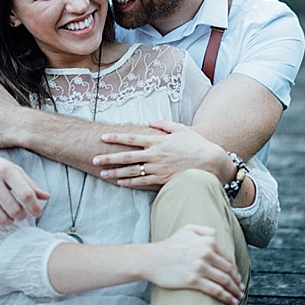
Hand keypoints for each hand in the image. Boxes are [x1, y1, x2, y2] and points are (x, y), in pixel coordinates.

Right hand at [0, 143, 49, 227]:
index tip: (38, 213)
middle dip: (21, 216)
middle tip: (21, 214)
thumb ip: (29, 183)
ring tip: (8, 215)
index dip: (35, 207)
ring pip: (0, 218)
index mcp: (6, 170)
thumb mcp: (12, 168)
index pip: (26, 194)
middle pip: (14, 209)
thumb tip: (47, 197)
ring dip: (8, 220)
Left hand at [95, 121, 228, 187]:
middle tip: (94, 158)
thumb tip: (150, 122)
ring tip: (102, 172)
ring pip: (131, 171)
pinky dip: (130, 182)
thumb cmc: (196, 144)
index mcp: (157, 141)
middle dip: (108, 157)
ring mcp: (158, 168)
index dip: (116, 138)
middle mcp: (155, 155)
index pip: (132, 139)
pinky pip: (142, 182)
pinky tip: (119, 182)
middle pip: (126, 156)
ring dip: (115, 172)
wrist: (210, 162)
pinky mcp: (162, 180)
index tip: (103, 137)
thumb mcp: (180, 129)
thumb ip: (163, 125)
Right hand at [144, 224, 243, 304]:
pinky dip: (225, 296)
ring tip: (237, 296)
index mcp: (208, 241)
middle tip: (240, 288)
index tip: (237, 276)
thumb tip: (218, 238)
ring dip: (234, 290)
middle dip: (237, 281)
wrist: (152, 259)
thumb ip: (206, 230)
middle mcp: (206, 253)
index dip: (234, 269)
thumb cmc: (170, 245)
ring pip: (224, 281)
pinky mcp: (193, 280)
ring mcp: (200, 267)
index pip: (227, 258)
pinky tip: (230, 300)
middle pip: (228, 270)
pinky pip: (215, 290)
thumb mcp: (188, 229)